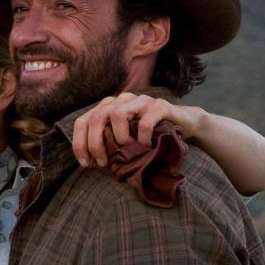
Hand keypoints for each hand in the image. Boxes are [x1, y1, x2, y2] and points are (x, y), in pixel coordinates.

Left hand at [72, 92, 206, 166]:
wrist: (184, 123)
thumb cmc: (150, 135)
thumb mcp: (125, 139)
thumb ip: (108, 143)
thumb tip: (91, 162)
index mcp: (109, 107)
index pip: (83, 121)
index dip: (80, 143)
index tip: (85, 164)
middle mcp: (122, 100)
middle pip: (97, 117)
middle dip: (95, 143)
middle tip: (103, 162)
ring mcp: (141, 100)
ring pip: (117, 114)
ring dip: (119, 137)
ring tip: (127, 148)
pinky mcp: (160, 105)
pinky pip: (145, 121)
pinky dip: (142, 137)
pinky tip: (146, 146)